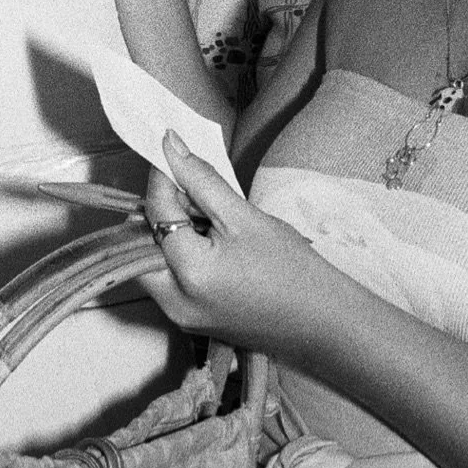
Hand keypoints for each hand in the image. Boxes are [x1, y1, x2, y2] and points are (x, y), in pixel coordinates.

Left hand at [137, 131, 332, 351]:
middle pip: (142, 242)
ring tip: (205, 215)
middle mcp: (173, 302)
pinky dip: (180, 254)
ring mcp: (181, 316)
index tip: (171, 151)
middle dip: (160, 209)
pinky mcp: (192, 320)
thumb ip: (201, 180)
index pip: (156, 211)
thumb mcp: (245, 217)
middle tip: (188, 188)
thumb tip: (170, 144)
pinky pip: (169, 279)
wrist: (325, 323)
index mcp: (187, 274)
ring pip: (153, 261)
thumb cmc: (292, 270)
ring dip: (168, 232)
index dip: (161, 177)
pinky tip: (210, 240)